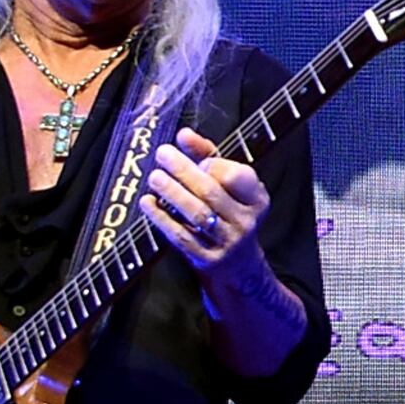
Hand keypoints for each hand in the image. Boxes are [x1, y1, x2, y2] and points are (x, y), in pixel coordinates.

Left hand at [144, 128, 270, 277]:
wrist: (238, 268)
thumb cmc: (230, 215)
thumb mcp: (229, 187)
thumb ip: (209, 156)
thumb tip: (184, 135)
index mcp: (256, 199)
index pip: (237, 176)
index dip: (215, 165)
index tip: (199, 161)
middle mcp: (245, 221)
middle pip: (212, 192)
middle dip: (185, 170)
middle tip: (163, 154)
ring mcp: (227, 242)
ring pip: (197, 214)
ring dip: (172, 193)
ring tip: (155, 177)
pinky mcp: (207, 259)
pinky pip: (182, 236)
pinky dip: (162, 219)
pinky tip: (148, 204)